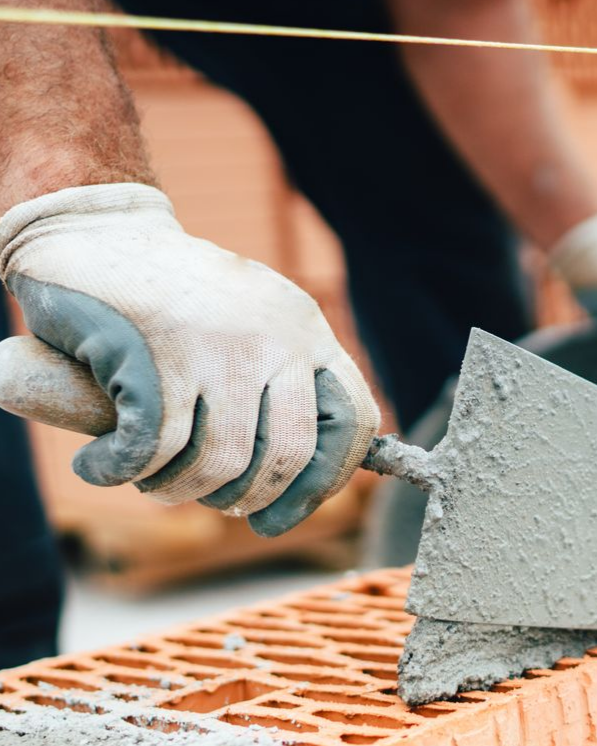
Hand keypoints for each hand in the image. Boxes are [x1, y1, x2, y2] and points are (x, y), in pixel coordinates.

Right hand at [0, 183, 378, 534]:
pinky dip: (118, 471)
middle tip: (200, 495)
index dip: (323, 483)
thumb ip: (277, 386)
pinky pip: (151, 451)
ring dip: (173, 490)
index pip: (354, 422)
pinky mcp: (155, 352)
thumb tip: (297, 488)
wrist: (92, 229)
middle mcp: (273, 334)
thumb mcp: (245, 326)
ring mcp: (217, 342)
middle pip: (287, 457)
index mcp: (304, 328)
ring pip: (217, 464)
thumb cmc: (168, 299)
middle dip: (240, 499)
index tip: (276, 517)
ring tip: (146, 478)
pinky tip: (99, 464)